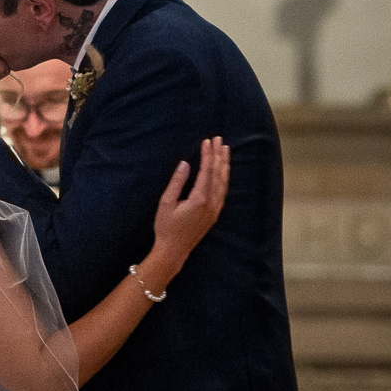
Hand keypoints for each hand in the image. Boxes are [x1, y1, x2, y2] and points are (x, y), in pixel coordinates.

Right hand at [152, 137, 230, 261]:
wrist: (174, 251)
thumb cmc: (166, 227)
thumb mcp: (166, 203)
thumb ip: (177, 182)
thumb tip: (185, 164)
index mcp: (199, 199)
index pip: (207, 171)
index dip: (208, 155)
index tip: (207, 141)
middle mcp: (211, 204)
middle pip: (218, 174)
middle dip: (219, 155)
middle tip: (219, 139)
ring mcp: (215, 210)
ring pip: (224, 182)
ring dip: (224, 165)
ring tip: (225, 150)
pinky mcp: (214, 214)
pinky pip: (223, 191)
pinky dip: (224, 177)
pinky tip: (223, 171)